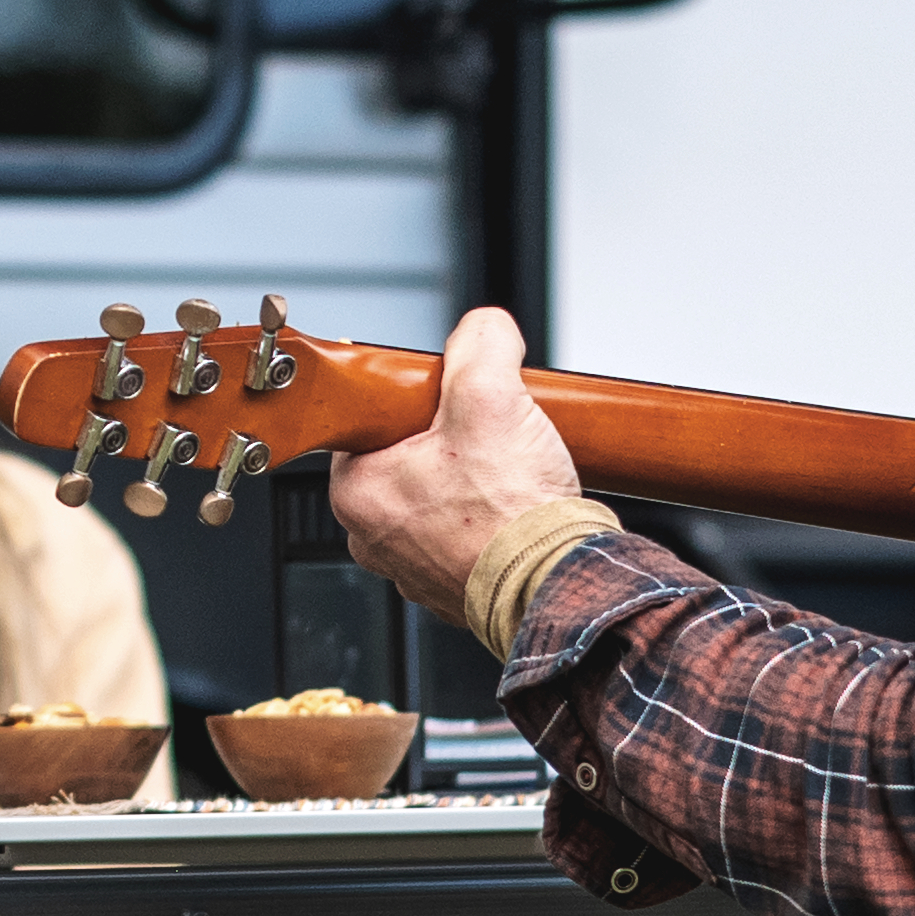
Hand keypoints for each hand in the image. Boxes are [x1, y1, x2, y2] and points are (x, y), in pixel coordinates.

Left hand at [328, 306, 588, 631]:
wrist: (557, 583)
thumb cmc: (512, 515)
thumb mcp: (492, 396)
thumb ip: (480, 344)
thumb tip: (482, 328)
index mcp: (357, 493)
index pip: (372, 423)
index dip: (415, 402)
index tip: (445, 399)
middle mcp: (373, 538)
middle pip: (407, 459)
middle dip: (450, 441)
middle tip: (486, 434)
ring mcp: (412, 569)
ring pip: (438, 499)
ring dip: (472, 482)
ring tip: (507, 473)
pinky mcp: (452, 588)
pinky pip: (464, 536)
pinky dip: (488, 520)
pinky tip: (514, 509)